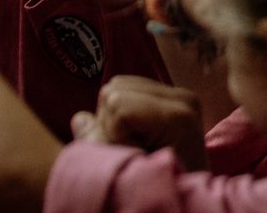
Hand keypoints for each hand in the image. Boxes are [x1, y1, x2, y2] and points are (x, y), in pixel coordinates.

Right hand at [71, 76, 204, 168]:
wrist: (185, 179)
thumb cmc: (156, 180)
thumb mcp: (127, 169)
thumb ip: (100, 143)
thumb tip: (81, 117)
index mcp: (177, 116)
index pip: (119, 104)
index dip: (113, 131)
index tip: (133, 152)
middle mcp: (181, 97)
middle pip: (115, 89)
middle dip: (111, 120)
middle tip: (131, 145)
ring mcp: (176, 92)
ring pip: (117, 85)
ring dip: (115, 114)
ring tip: (134, 139)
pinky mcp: (167, 93)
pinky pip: (125, 87)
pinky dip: (121, 109)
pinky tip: (136, 130)